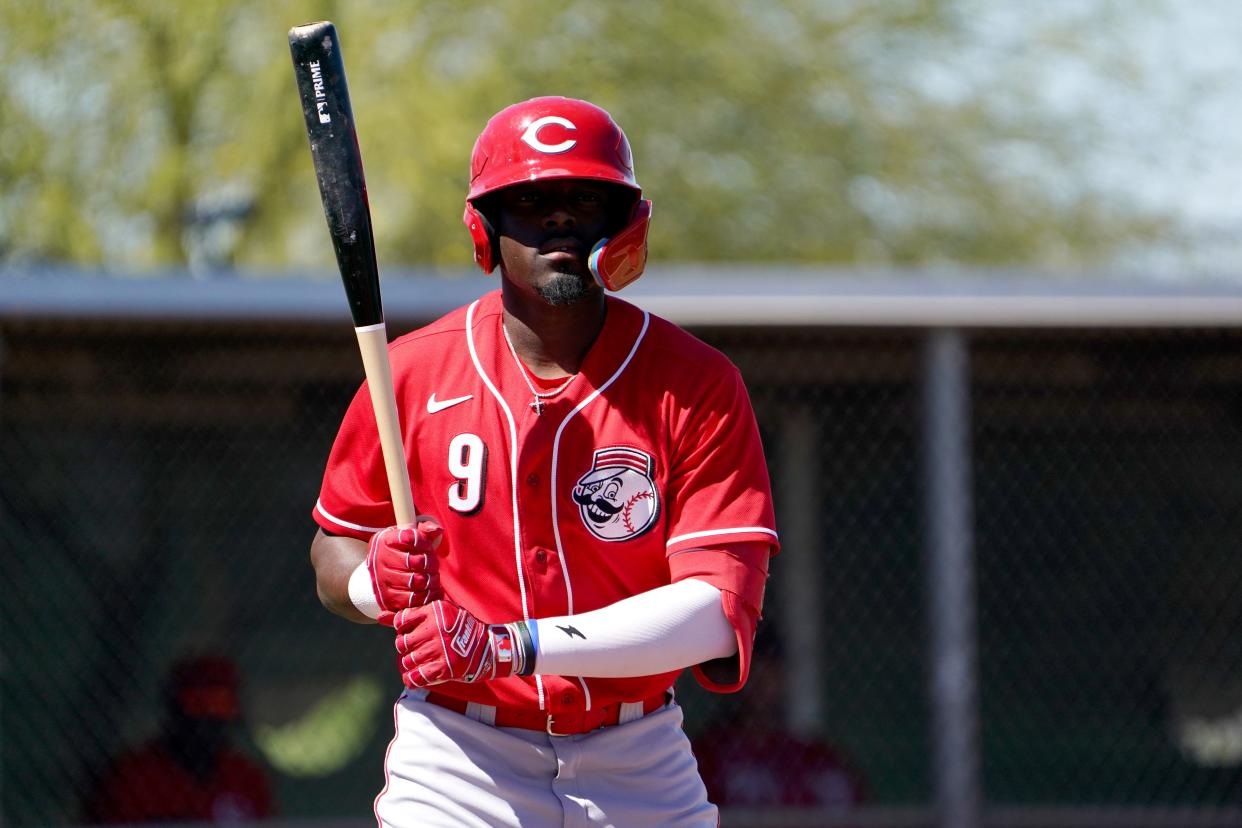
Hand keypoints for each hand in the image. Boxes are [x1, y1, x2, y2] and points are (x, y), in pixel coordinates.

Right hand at [367, 519, 442, 624]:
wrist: (383, 573)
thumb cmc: (402, 551)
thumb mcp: (410, 536)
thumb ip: (424, 529)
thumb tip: (437, 530)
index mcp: (385, 540)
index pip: (410, 538)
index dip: (424, 543)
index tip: (428, 547)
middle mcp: (379, 559)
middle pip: (415, 562)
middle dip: (431, 563)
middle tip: (434, 565)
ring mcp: (381, 580)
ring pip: (415, 581)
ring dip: (431, 580)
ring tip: (434, 578)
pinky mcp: (386, 598)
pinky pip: (410, 600)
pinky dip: (426, 596)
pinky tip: (431, 591)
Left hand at [394, 601, 525, 687]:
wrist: (487, 647)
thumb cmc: (459, 628)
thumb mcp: (439, 613)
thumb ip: (408, 615)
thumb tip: (379, 616)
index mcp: (433, 611)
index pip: (401, 621)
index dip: (404, 629)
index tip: (414, 632)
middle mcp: (434, 629)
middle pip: (401, 643)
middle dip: (406, 648)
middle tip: (418, 649)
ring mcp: (438, 649)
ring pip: (407, 661)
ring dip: (411, 664)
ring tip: (421, 661)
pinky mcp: (443, 668)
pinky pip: (416, 677)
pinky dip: (413, 679)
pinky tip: (416, 677)